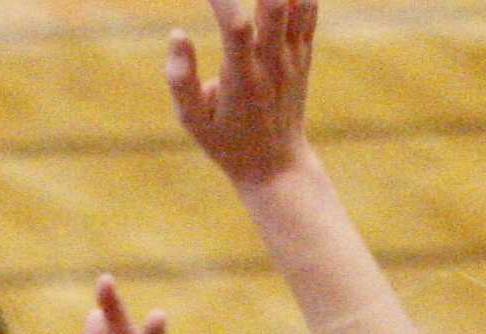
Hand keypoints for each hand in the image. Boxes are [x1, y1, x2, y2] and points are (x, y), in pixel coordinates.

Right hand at [168, 0, 316, 187]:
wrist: (276, 165)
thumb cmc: (227, 143)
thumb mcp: (194, 123)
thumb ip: (180, 81)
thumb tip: (176, 34)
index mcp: (242, 81)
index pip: (235, 27)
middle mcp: (272, 64)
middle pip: (275, 5)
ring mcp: (292, 57)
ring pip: (297, 1)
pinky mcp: (303, 52)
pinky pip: (308, 7)